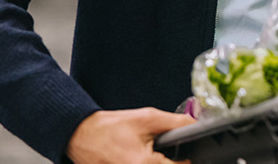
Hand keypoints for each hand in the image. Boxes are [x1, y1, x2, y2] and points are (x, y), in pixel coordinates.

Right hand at [66, 107, 194, 163]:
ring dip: (159, 160)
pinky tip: (138, 156)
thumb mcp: (147, 118)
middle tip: (159, 149)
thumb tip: (196, 124)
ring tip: (146, 151)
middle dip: (170, 159)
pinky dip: (146, 162)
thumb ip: (176, 122)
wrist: (82, 135)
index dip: (186, 158)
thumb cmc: (109, 128)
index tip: (182, 150)